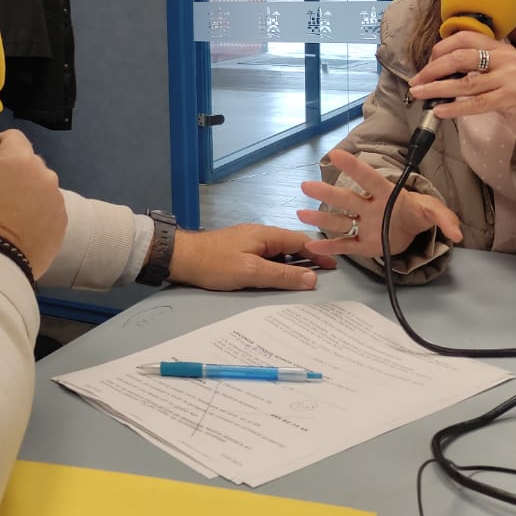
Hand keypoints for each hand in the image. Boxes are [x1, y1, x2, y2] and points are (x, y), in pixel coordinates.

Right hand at [0, 130, 66, 279]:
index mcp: (19, 159)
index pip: (12, 137)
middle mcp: (45, 175)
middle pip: (26, 163)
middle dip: (10, 172)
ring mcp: (57, 201)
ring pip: (38, 187)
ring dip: (25, 194)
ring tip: (3, 217)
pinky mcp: (61, 225)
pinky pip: (47, 210)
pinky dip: (35, 215)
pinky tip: (17, 231)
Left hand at [166, 224, 331, 291]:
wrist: (180, 257)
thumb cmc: (214, 264)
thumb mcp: (251, 272)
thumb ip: (282, 275)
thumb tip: (312, 278)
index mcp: (266, 235)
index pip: (301, 241)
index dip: (319, 254)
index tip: (334, 266)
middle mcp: (260, 235)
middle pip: (291, 245)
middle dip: (308, 259)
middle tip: (322, 276)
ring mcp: (248, 242)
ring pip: (278, 252)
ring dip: (292, 264)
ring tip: (304, 280)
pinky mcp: (239, 251)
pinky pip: (266, 257)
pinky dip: (277, 266)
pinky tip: (277, 278)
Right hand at [298, 149, 462, 259]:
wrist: (412, 229)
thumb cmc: (417, 212)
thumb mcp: (435, 211)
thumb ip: (445, 218)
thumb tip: (458, 234)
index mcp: (386, 194)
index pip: (369, 179)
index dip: (354, 168)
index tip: (336, 155)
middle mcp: (370, 207)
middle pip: (347, 200)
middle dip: (328, 193)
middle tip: (307, 185)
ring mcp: (364, 225)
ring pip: (340, 221)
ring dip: (321, 219)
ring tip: (300, 214)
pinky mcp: (364, 243)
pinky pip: (346, 244)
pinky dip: (330, 247)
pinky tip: (312, 246)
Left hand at [407, 32, 515, 156]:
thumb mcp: (501, 74)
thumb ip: (477, 68)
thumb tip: (440, 72)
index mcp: (501, 48)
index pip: (465, 37)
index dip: (441, 49)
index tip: (426, 65)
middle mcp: (506, 58)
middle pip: (460, 57)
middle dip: (433, 69)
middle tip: (416, 81)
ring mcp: (511, 77)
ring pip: (465, 81)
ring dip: (437, 88)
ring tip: (419, 94)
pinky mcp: (512, 98)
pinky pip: (476, 103)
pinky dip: (455, 107)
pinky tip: (439, 110)